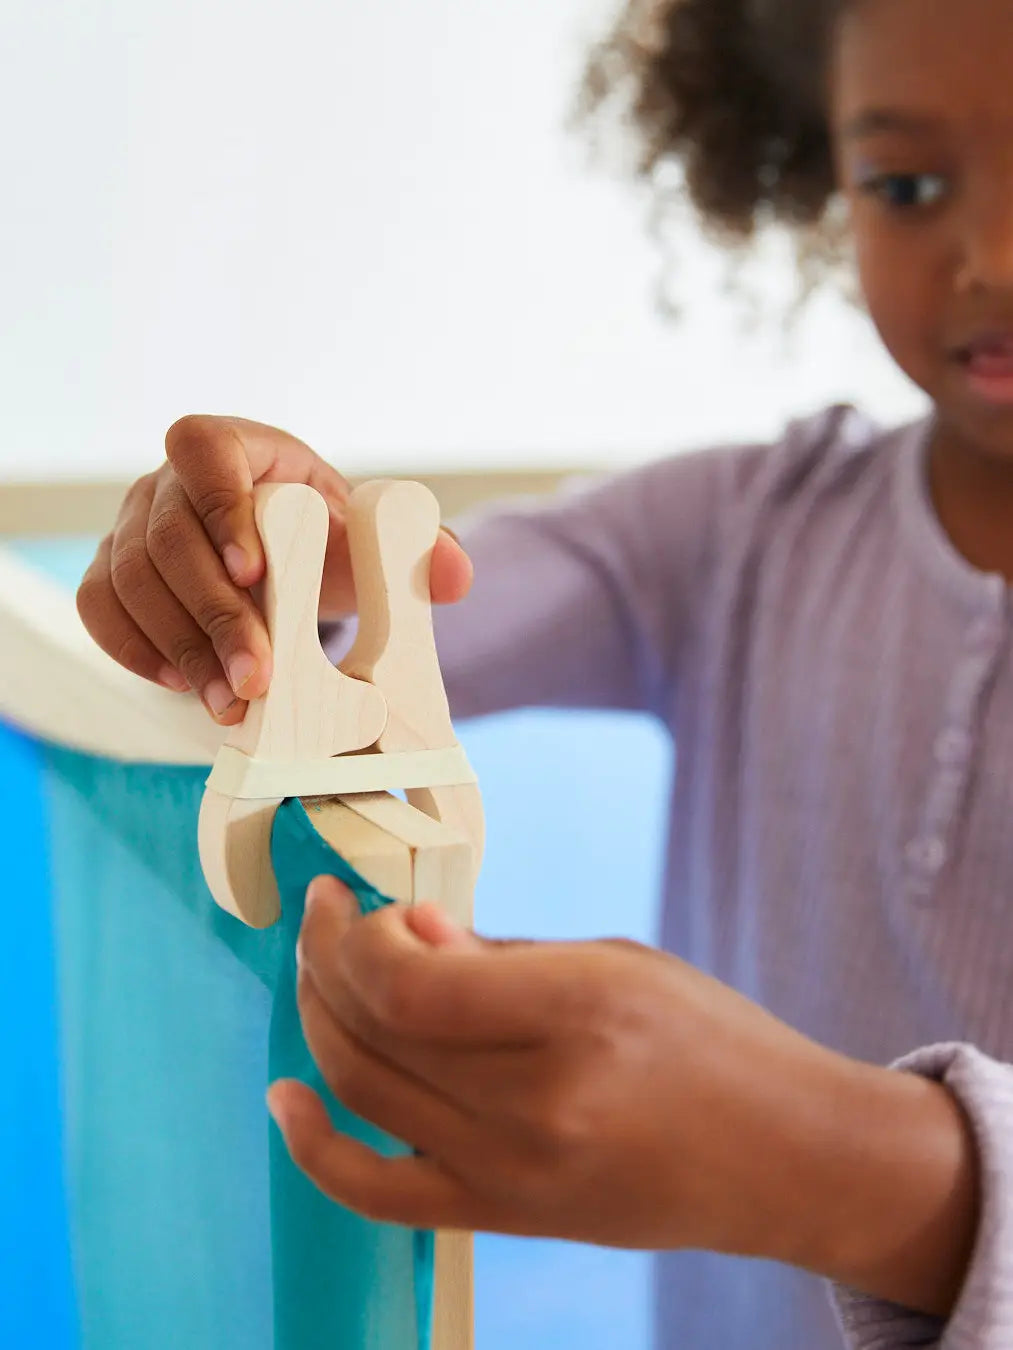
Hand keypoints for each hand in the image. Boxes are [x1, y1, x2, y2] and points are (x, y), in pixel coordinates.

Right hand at [76, 415, 472, 722]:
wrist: (284, 560)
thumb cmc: (324, 539)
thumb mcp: (368, 540)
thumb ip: (417, 552)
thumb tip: (458, 574)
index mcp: (236, 447)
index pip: (205, 451)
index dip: (221, 506)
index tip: (256, 572)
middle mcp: (169, 481)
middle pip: (167, 535)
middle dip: (214, 613)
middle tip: (257, 677)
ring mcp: (131, 526)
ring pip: (131, 579)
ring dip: (180, 647)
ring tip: (231, 702)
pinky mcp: (112, 573)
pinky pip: (100, 607)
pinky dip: (135, 649)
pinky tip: (183, 685)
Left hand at [270, 879, 977, 1316]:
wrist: (782, 1158)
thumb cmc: (710, 1038)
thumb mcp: (616, 961)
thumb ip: (498, 952)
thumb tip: (400, 927)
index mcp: (578, 1012)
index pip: (411, 983)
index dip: (351, 935)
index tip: (345, 896)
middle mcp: (539, 1104)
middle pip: (376, 1031)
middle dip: (325, 960)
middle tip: (325, 916)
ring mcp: (516, 1174)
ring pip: (365, 1093)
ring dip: (319, 1021)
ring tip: (319, 973)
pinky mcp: (505, 1217)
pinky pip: (378, 1194)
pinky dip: (315, 1147)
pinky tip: (285, 1098)